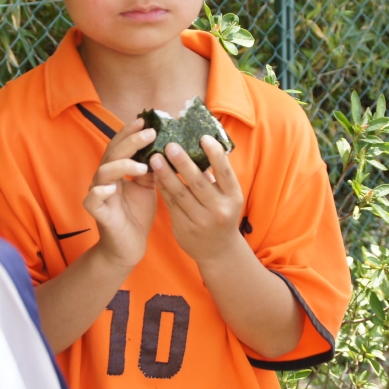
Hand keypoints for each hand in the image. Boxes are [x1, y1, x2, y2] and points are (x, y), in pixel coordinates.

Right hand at [83, 118, 157, 268]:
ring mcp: (99, 194)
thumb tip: (165, 148)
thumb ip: (151, 169)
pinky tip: (110, 188)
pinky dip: (99, 192)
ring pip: (102, 173)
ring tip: (141, 166)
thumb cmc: (136, 215)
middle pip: (112, 154)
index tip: (145, 120)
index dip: (130, 132)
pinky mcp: (97, 212)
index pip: (120, 145)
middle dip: (130, 141)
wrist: (129, 247)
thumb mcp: (147, 188)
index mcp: (117, 171)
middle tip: (150, 133)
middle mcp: (105, 179)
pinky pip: (92, 199)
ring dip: (121, 166)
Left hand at [150, 134, 244, 265]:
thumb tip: (203, 143)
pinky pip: (170, 204)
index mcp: (233, 197)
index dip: (215, 155)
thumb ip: (218, 176)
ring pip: (180, 193)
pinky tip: (154, 175)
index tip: (203, 137)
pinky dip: (162, 188)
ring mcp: (201, 221)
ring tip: (155, 158)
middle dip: (183, 162)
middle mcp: (219, 210)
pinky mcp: (184, 228)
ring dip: (166, 174)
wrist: (219, 251)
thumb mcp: (228, 197)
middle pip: (198, 182)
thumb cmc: (222, 213)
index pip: (225, 173)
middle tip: (170, 145)